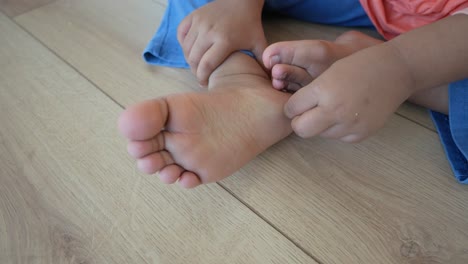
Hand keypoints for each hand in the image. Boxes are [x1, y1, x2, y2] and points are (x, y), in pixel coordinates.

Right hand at [177, 0, 266, 85]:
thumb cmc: (250, 24)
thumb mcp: (258, 43)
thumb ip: (263, 62)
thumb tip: (270, 81)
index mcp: (225, 40)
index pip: (206, 65)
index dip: (202, 77)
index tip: (205, 83)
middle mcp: (209, 31)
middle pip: (193, 59)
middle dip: (195, 71)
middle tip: (200, 75)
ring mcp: (199, 22)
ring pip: (186, 48)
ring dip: (189, 59)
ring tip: (197, 64)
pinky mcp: (193, 16)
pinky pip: (181, 34)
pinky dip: (184, 44)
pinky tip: (192, 49)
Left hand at [284, 44, 414, 142]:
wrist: (396, 71)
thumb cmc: (359, 66)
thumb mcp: (329, 72)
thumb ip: (310, 92)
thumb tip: (292, 112)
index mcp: (323, 90)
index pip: (291, 108)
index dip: (292, 106)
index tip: (297, 103)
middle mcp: (335, 110)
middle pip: (300, 130)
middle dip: (299, 122)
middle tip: (307, 113)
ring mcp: (349, 125)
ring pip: (319, 134)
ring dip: (320, 125)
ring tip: (334, 108)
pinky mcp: (361, 135)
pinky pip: (338, 138)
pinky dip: (338, 129)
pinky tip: (348, 114)